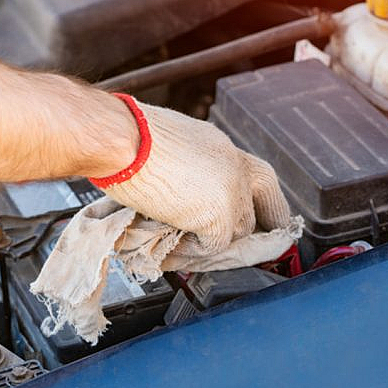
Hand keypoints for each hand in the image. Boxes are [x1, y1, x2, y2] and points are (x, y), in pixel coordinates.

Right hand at [90, 94, 293, 252]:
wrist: (121, 138)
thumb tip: (176, 186)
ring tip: (186, 243)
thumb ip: (184, 165)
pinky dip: (193, 252)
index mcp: (219, 146)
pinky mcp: (217, 215)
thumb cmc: (127, 135)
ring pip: (237, 229)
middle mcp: (233, 165)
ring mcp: (230, 191)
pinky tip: (172, 247)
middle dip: (260, 227)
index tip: (267, 217)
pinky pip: (214, 246)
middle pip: (260, 203)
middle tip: (250, 246)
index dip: (264, 199)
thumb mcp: (167, 143)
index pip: (258, 174)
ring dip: (213, 239)